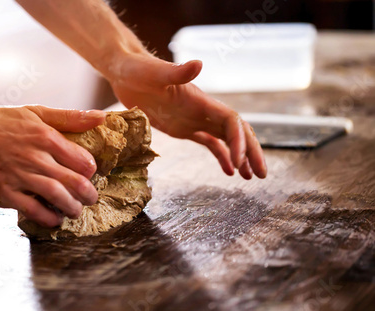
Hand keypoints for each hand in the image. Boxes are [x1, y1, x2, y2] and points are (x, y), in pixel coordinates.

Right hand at [0, 105, 105, 226]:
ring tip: (76, 210)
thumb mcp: (34, 112)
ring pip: (56, 196)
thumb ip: (69, 117)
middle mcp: (34, 157)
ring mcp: (18, 176)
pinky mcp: (3, 193)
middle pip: (74, 181)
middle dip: (88, 194)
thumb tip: (101, 117)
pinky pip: (32, 210)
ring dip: (72, 207)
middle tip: (91, 197)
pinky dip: (48, 217)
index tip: (90, 174)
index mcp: (45, 136)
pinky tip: (55, 218)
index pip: (82, 159)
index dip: (91, 170)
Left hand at [109, 53, 266, 178]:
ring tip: (250, 177)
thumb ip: (177, 72)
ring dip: (240, 156)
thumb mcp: (154, 73)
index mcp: (200, 100)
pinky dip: (221, 156)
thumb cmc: (137, 70)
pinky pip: (209, 143)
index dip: (239, 140)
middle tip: (262, 174)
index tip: (239, 161)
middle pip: (236, 131)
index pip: (230, 120)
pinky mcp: (183, 127)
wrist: (124, 72)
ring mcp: (194, 119)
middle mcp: (202, 110)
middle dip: (250, 151)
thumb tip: (200, 64)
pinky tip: (230, 172)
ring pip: (226, 139)